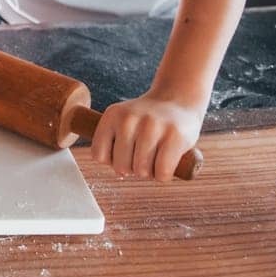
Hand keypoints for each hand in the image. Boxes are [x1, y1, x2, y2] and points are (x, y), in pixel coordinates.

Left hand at [89, 89, 205, 182]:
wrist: (177, 101)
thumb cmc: (145, 121)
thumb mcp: (121, 122)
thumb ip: (112, 145)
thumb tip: (120, 172)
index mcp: (112, 115)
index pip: (98, 156)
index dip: (111, 161)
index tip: (123, 153)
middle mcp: (129, 118)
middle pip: (121, 167)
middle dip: (132, 168)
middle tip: (142, 155)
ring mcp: (152, 126)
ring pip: (141, 171)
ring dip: (149, 171)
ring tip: (155, 155)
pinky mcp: (175, 136)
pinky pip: (162, 173)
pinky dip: (163, 175)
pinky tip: (166, 160)